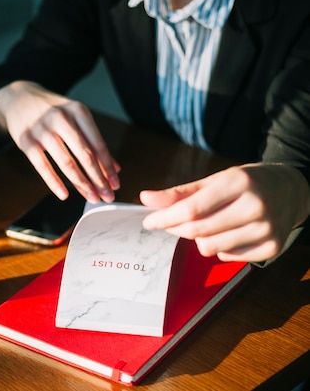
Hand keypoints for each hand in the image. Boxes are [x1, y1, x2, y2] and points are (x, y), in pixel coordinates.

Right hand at [0, 80, 119, 202]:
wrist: (19, 98)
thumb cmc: (52, 111)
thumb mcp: (75, 117)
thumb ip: (93, 142)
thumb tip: (114, 169)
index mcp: (78, 111)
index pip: (97, 144)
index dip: (108, 167)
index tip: (115, 185)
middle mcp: (61, 118)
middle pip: (85, 155)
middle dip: (98, 179)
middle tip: (107, 196)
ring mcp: (42, 129)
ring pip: (66, 162)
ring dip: (81, 183)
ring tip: (91, 197)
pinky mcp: (25, 141)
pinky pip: (42, 166)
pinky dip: (54, 182)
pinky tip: (64, 195)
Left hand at [140, 164, 309, 262]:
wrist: (292, 190)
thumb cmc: (246, 183)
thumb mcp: (215, 180)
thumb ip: (180, 192)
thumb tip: (146, 198)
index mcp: (238, 183)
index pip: (191, 209)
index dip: (164, 218)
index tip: (148, 221)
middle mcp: (254, 206)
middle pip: (198, 231)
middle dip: (176, 229)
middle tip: (170, 223)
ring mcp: (266, 229)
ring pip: (210, 248)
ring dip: (198, 239)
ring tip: (208, 225)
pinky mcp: (272, 247)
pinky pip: (227, 257)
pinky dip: (219, 248)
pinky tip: (229, 233)